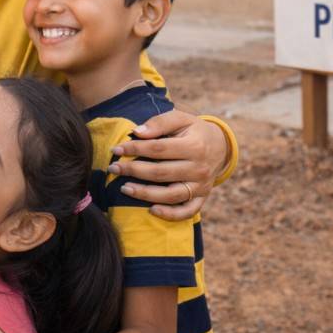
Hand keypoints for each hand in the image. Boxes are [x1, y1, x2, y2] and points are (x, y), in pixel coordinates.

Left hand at [108, 109, 229, 220]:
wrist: (220, 146)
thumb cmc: (192, 130)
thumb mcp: (180, 118)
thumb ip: (159, 123)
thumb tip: (136, 133)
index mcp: (195, 146)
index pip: (159, 149)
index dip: (135, 149)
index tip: (117, 150)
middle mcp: (200, 168)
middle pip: (161, 172)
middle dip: (133, 171)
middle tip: (113, 169)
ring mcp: (201, 186)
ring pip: (171, 195)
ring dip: (145, 194)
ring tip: (124, 188)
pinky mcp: (202, 199)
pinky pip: (186, 212)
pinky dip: (170, 214)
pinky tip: (151, 210)